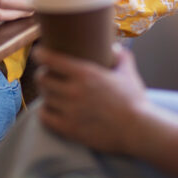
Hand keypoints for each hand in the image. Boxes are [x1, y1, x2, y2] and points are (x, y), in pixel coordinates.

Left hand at [34, 44, 149, 154]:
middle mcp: (74, 90)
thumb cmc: (134, 100)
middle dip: (43, 75)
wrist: (139, 130)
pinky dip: (44, 112)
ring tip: (51, 92)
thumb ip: (121, 56)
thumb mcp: (128, 72)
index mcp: (86, 73)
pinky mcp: (69, 129)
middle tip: (47, 75)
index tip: (38, 53)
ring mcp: (70, 111)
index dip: (40, 54)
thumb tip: (114, 48)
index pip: (51, 59)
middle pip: (43, 78)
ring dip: (46, 93)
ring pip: (44, 97)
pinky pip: (44, 117)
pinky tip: (50, 109)